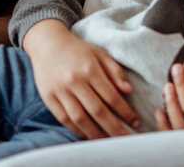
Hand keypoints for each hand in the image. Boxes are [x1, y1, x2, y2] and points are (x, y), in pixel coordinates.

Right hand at [24, 21, 138, 138]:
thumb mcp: (99, 53)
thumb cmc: (78, 50)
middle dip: (114, 127)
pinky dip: (76, 130)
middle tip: (125, 138)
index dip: (125, 111)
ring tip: (108, 140)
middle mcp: (75, 81)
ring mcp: (60, 91)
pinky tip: (87, 135)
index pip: (111, 96)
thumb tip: (129, 90)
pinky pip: (64, 119)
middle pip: (97, 111)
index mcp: (90, 68)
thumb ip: (115, 71)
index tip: (135, 121)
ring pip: (80, 118)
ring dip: (95, 133)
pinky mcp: (48, 98)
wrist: (47, 44)